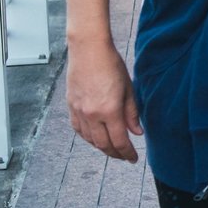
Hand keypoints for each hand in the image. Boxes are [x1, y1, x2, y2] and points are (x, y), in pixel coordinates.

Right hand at [68, 36, 142, 161]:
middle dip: (115, 154)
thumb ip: (132, 113)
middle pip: (103, 144)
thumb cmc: (111, 65)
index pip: (120, 141)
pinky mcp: (71, 106)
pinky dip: (87, 137)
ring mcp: (79, 111)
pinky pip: (78, 129)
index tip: (133, 158)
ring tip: (112, 148)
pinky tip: (95, 137)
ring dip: (102, 147)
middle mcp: (92, 114)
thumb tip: (137, 132)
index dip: (127, 153)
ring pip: (90, 139)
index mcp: (109, 110)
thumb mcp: (128, 89)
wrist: (88, 49)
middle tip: (124, 157)